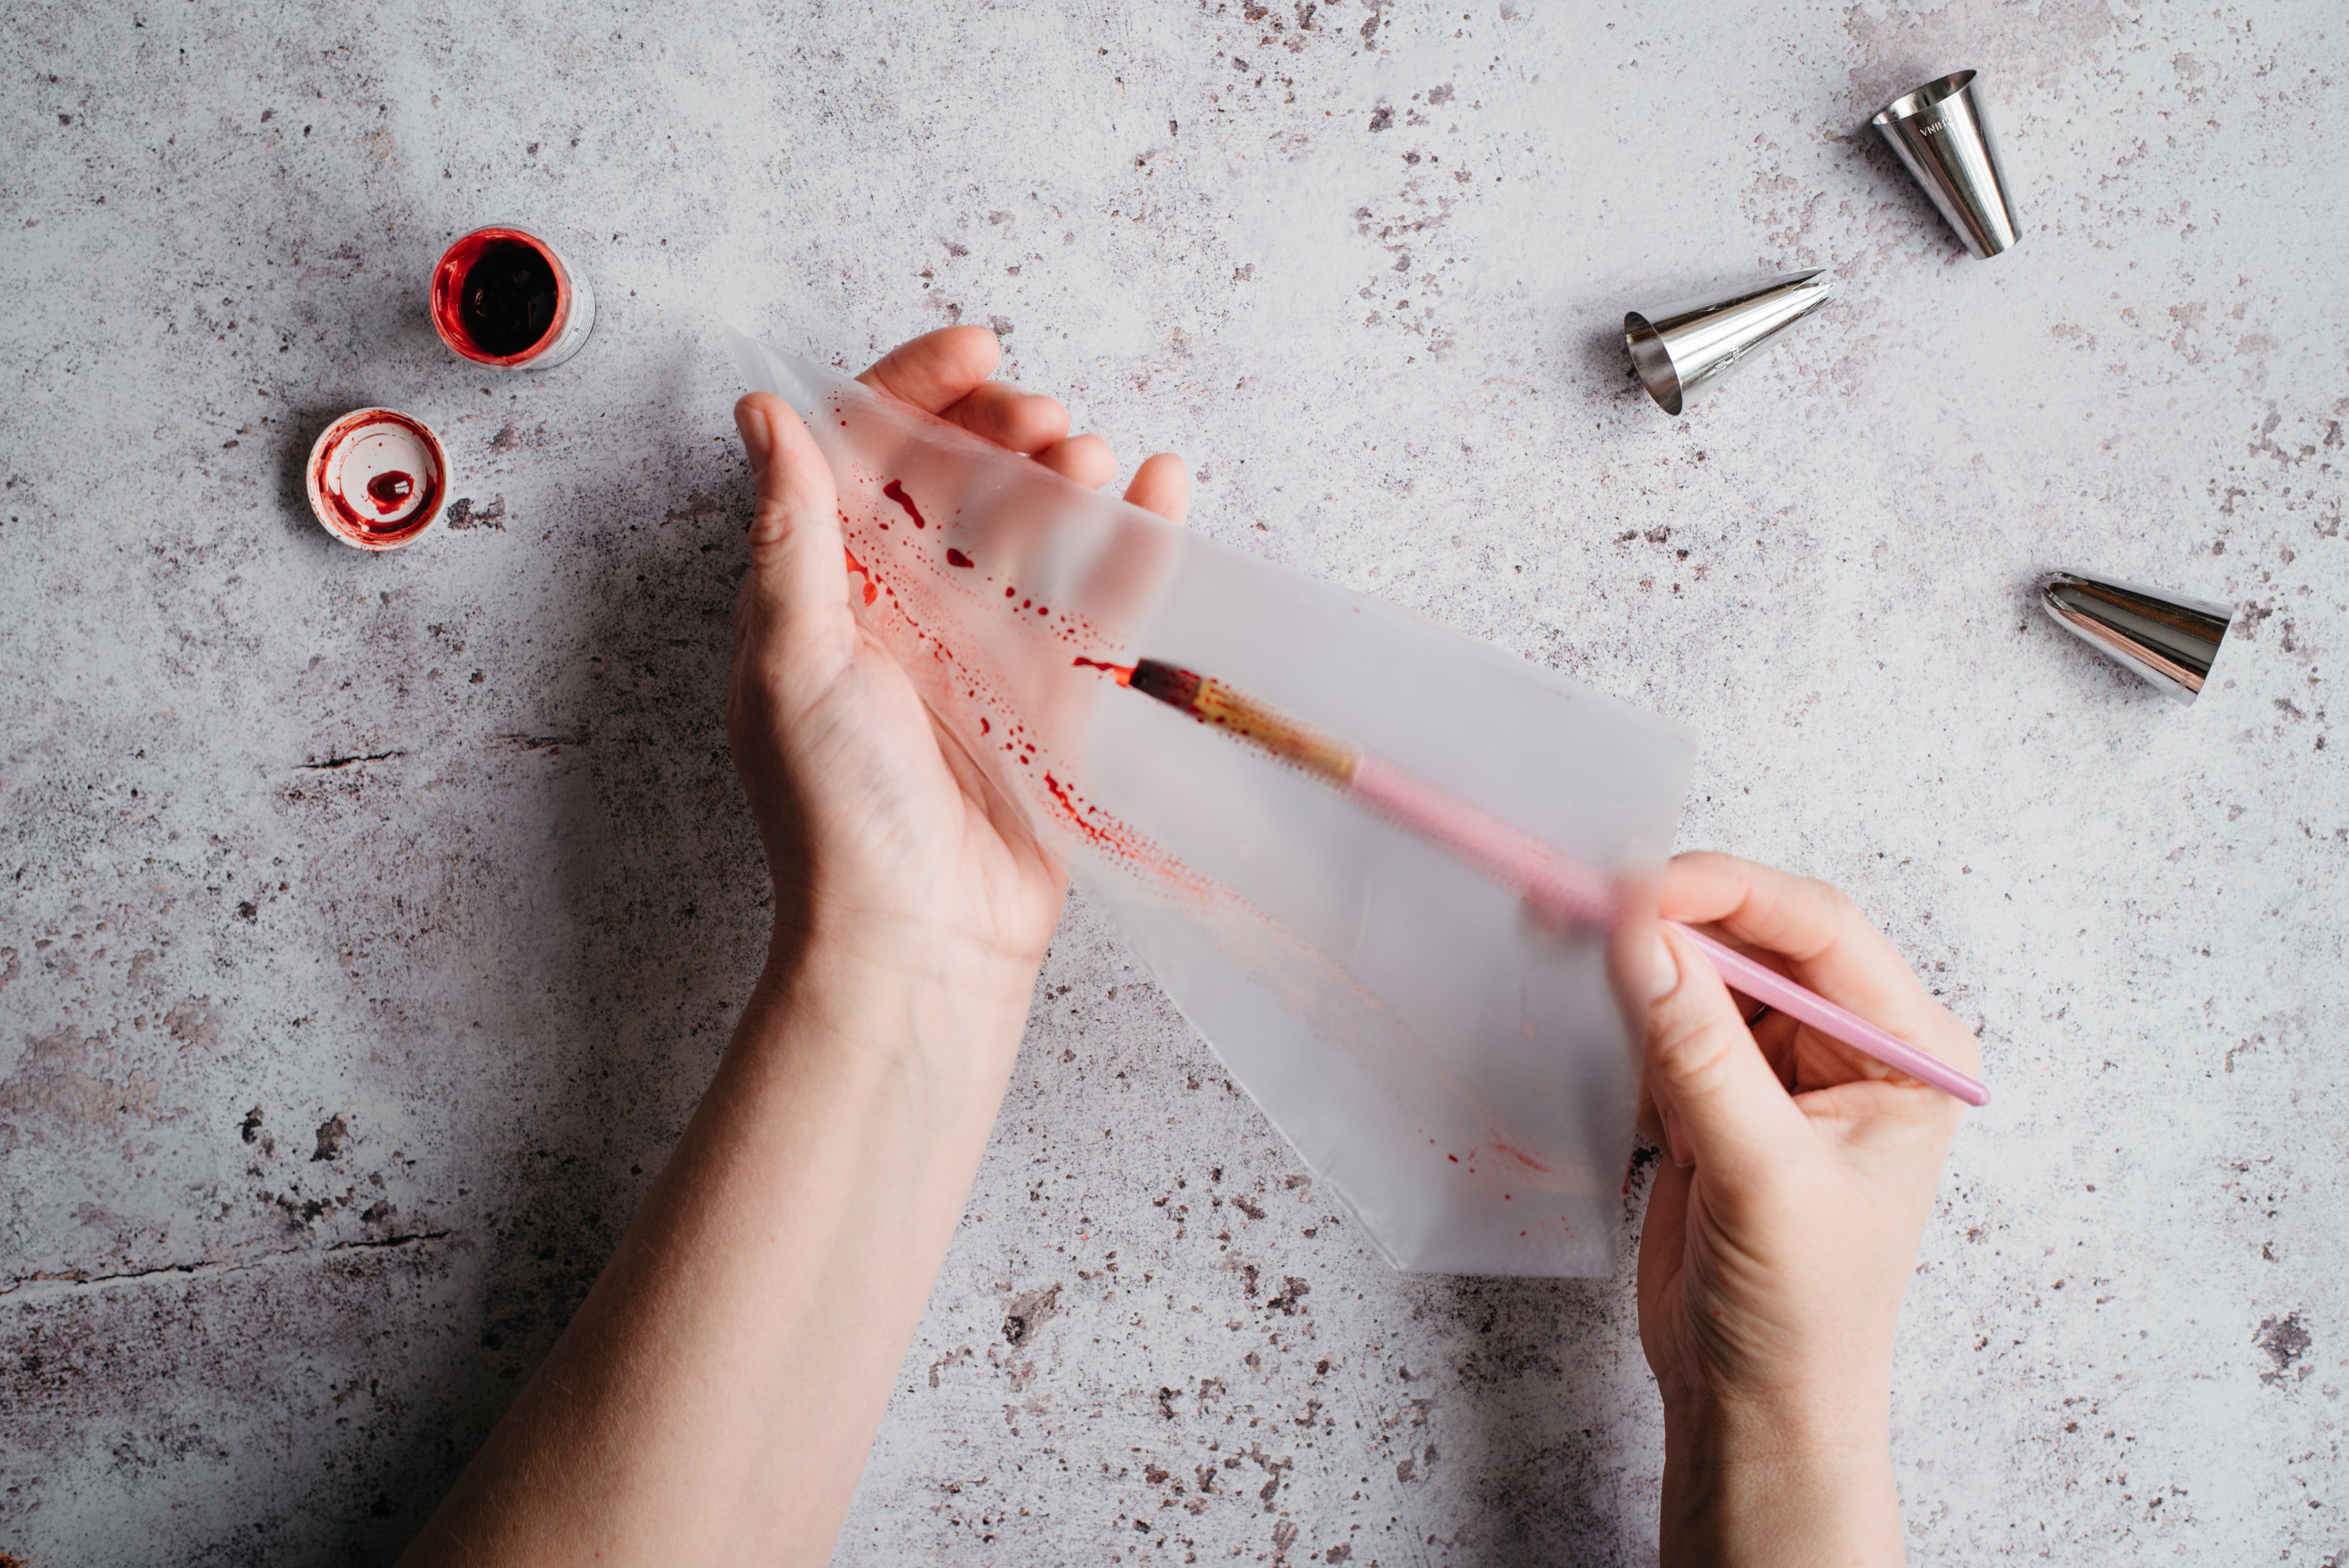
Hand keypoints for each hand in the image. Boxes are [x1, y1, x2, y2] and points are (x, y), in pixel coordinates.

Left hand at [729, 327, 1189, 1029]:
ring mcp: (985, 647)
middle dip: (998, 425)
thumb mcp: (791, 657)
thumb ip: (791, 532)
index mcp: (828, 588)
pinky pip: (1100, 597)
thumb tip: (763, 412)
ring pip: (1034, 524)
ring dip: (1064, 473)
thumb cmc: (835, 808)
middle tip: (1039, 418)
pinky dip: (1135, 538)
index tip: (973, 351)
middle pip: (958, 475)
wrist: (918, 935)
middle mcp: (904, 606)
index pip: (867, 452)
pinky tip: (1162, 486)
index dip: (913, 387)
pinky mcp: (1056, 693)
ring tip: (1088, 456)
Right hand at [1628, 852, 1980, 1565]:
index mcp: (1906, 1050)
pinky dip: (1623, 1016)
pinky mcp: (1716, 1092)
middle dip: (1667, 921)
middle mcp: (1848, 1042)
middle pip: (1751, 935)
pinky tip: (1605, 1042)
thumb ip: (1700, 1052)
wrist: (1756, 1405)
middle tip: (1577, 907)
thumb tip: (1643, 938)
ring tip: (1572, 953)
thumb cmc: (1804, 1315)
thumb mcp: (1762, 1177)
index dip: (1726, 892)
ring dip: (1635, 965)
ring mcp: (1777, 1065)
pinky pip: (1662, 1017)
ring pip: (1697, 968)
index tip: (1638, 885)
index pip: (1816, 928)